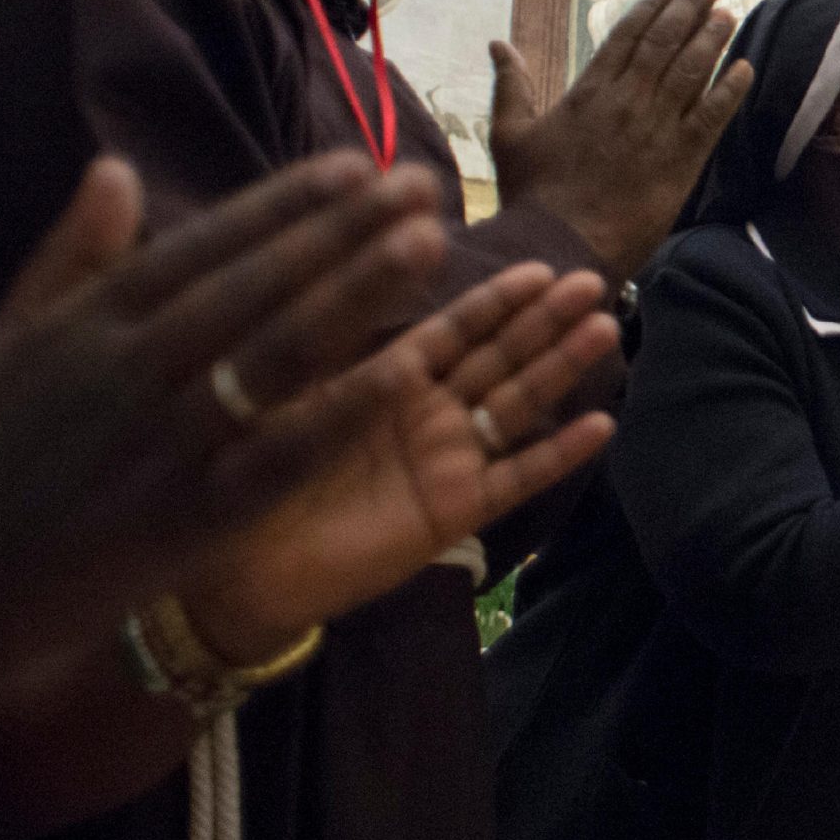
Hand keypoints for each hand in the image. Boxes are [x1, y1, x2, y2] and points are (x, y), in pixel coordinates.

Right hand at [0, 154, 449, 639]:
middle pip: (258, 287)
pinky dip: (348, 408)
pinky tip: (412, 369)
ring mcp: (164, 443)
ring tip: (429, 244)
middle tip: (421, 187)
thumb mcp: (10, 345)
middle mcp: (130, 371)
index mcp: (87, 324)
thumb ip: (70, 258)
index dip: (285, 203)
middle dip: (345, 232)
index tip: (356, 164)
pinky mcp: (192, 517)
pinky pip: (288, 452)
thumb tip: (116, 167)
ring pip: (280, 354)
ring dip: (360, 293)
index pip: (203, 246)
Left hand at [184, 263, 618, 663]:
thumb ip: (321, 339)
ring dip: (561, 368)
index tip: (540, 269)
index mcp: (387, 380)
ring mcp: (446, 462)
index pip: (455, 329)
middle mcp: (427, 415)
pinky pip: (516, 477)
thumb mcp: (282, 394)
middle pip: (499, 358)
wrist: (235, 570)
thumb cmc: (241, 478)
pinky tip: (600, 424)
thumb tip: (343, 271)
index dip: (498, 299)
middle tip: (590, 282)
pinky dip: (558, 453)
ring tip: (604, 330)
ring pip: (517, 405)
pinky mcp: (454, 511)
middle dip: (545, 320)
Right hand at [488, 0, 754, 282]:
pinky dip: (731, 90)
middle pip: (665, 44)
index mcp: (588, 92)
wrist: (563, 244)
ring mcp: (657, 128)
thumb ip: (510, 85)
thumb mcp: (510, 135)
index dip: (650, 10)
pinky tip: (746, 68)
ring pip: (692, 71)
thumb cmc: (532, 195)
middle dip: (688, 11)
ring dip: (713, 39)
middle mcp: (627, 101)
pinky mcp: (682, 160)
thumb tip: (498, 44)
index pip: (626, 37)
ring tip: (728, 14)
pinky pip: (713, 116)